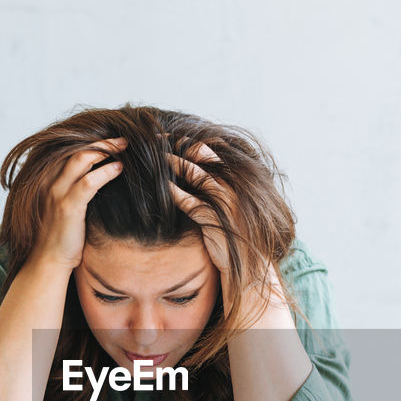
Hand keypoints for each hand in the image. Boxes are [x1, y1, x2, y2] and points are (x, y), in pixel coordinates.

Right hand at [31, 138, 126, 269]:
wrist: (49, 259)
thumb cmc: (62, 235)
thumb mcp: (66, 205)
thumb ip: (75, 188)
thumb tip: (99, 175)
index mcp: (48, 178)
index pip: (69, 150)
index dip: (91, 142)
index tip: (111, 140)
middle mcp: (49, 181)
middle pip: (76, 148)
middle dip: (101, 141)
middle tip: (123, 138)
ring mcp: (56, 192)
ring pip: (81, 159)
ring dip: (106, 150)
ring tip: (125, 147)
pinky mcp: (68, 206)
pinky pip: (89, 182)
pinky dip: (106, 172)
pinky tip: (119, 168)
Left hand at [166, 142, 235, 278]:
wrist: (247, 261)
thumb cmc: (235, 232)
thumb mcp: (229, 204)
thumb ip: (215, 186)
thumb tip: (190, 172)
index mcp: (235, 177)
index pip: (208, 150)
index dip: (186, 142)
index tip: (168, 139)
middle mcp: (231, 184)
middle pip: (200, 154)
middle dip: (175, 145)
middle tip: (155, 142)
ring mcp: (224, 200)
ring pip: (195, 173)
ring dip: (172, 164)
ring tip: (153, 160)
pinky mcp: (213, 217)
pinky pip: (189, 201)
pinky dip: (172, 192)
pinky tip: (159, 188)